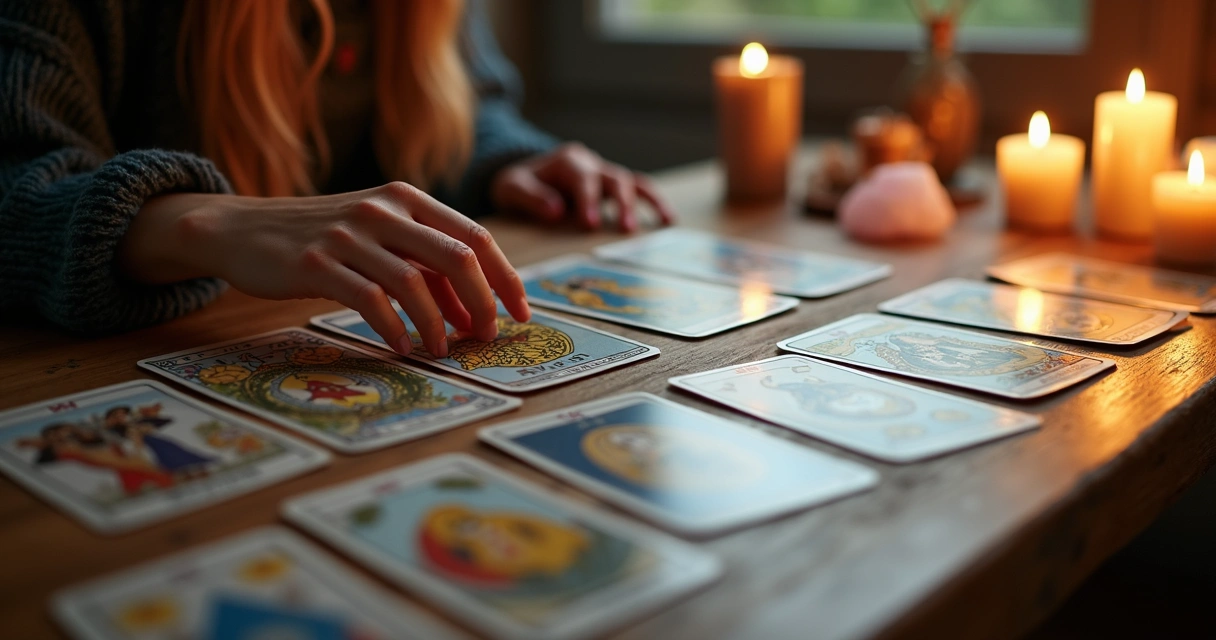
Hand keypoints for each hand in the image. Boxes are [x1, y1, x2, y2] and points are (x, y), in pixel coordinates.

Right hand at [120, 182, 529, 356]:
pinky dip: (394, 330)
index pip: (475, 236)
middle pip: (458, 257)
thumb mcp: (379, 237)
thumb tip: (475, 309)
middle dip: (483, 303)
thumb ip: (425, 263)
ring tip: (443, 350)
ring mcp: (349, 235)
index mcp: (405, 199)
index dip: (505, 277)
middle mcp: (383, 210)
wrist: (241, 229)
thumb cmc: (322, 238)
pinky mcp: (315, 264)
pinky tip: (401, 348)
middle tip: (488, 337)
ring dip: (438, 325)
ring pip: (415, 283)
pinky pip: (370, 301)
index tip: (520, 313)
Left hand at [490, 142, 675, 231]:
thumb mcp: (511, 188)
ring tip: (659, 224)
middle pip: (613, 178)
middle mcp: (591, 163)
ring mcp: (605, 174)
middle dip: (621, 202)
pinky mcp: (614, 187)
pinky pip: (640, 189)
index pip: (582, 177)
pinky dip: (654, 202)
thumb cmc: (518, 184)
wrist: (525, 177)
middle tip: (625, 229)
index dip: (588, 200)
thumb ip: (530, 197)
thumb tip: (557, 211)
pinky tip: (668, 220)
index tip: (591, 224)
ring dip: (645, 203)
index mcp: (566, 161)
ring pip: (631, 181)